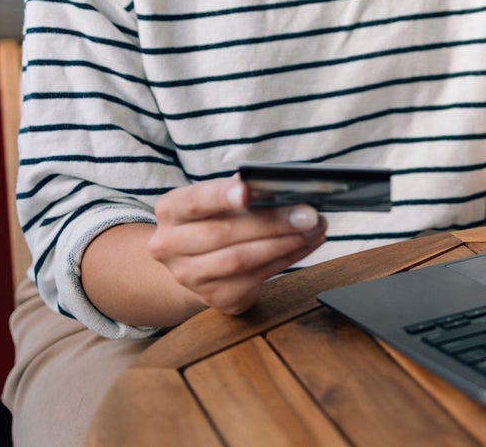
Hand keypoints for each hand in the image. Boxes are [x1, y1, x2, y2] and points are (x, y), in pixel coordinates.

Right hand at [147, 177, 325, 315]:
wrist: (196, 262)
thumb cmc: (215, 219)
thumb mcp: (217, 199)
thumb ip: (241, 190)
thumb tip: (278, 187)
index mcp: (171, 211)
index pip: (195, 201)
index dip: (220, 196)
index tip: (248, 191)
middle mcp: (171, 246)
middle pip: (224, 234)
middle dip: (272, 223)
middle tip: (309, 214)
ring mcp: (191, 277)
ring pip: (242, 260)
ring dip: (285, 244)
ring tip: (314, 229)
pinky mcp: (216, 298)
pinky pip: (256, 279)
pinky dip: (287, 259)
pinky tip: (305, 245)